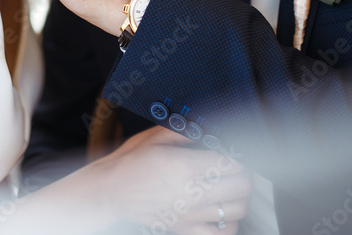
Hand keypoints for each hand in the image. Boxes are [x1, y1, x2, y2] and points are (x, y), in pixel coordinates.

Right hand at [92, 127, 250, 233]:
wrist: (109, 192)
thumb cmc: (128, 164)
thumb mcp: (154, 137)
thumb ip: (185, 130)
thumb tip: (208, 127)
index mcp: (185, 166)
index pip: (231, 162)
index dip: (237, 154)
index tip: (232, 151)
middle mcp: (192, 193)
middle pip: (241, 186)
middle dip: (242, 173)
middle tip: (233, 167)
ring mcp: (190, 214)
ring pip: (236, 210)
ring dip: (238, 197)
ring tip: (229, 187)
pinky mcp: (185, 230)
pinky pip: (222, 233)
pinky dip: (228, 223)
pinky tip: (221, 211)